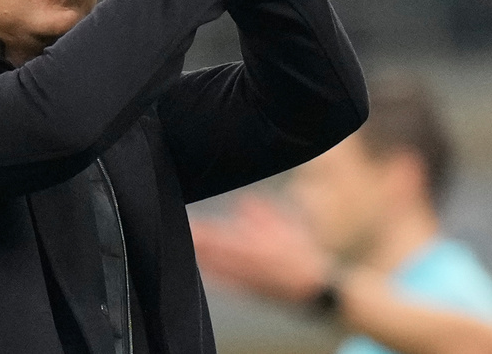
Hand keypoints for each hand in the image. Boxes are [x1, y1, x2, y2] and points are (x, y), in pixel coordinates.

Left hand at [190, 195, 331, 304]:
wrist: (314, 289)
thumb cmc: (302, 256)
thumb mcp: (287, 230)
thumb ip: (264, 215)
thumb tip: (245, 199)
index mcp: (258, 249)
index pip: (224, 238)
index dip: (206, 231)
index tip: (190, 223)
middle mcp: (250, 266)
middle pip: (215, 254)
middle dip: (197, 244)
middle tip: (176, 232)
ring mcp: (247, 281)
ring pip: (217, 269)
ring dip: (201, 259)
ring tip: (180, 249)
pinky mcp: (248, 292)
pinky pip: (226, 284)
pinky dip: (212, 276)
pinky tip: (202, 271)